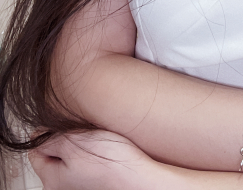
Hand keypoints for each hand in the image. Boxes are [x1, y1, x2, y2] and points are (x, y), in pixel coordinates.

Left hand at [29, 130, 160, 189]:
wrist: (139, 178)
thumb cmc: (111, 162)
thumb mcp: (75, 142)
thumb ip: (49, 139)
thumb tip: (36, 136)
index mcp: (51, 180)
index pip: (35, 153)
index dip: (47, 134)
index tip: (62, 127)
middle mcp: (62, 188)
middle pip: (53, 157)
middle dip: (64, 141)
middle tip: (82, 133)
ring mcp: (78, 187)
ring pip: (70, 160)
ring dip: (79, 148)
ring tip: (95, 141)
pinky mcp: (93, 184)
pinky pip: (84, 166)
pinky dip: (91, 156)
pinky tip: (103, 152)